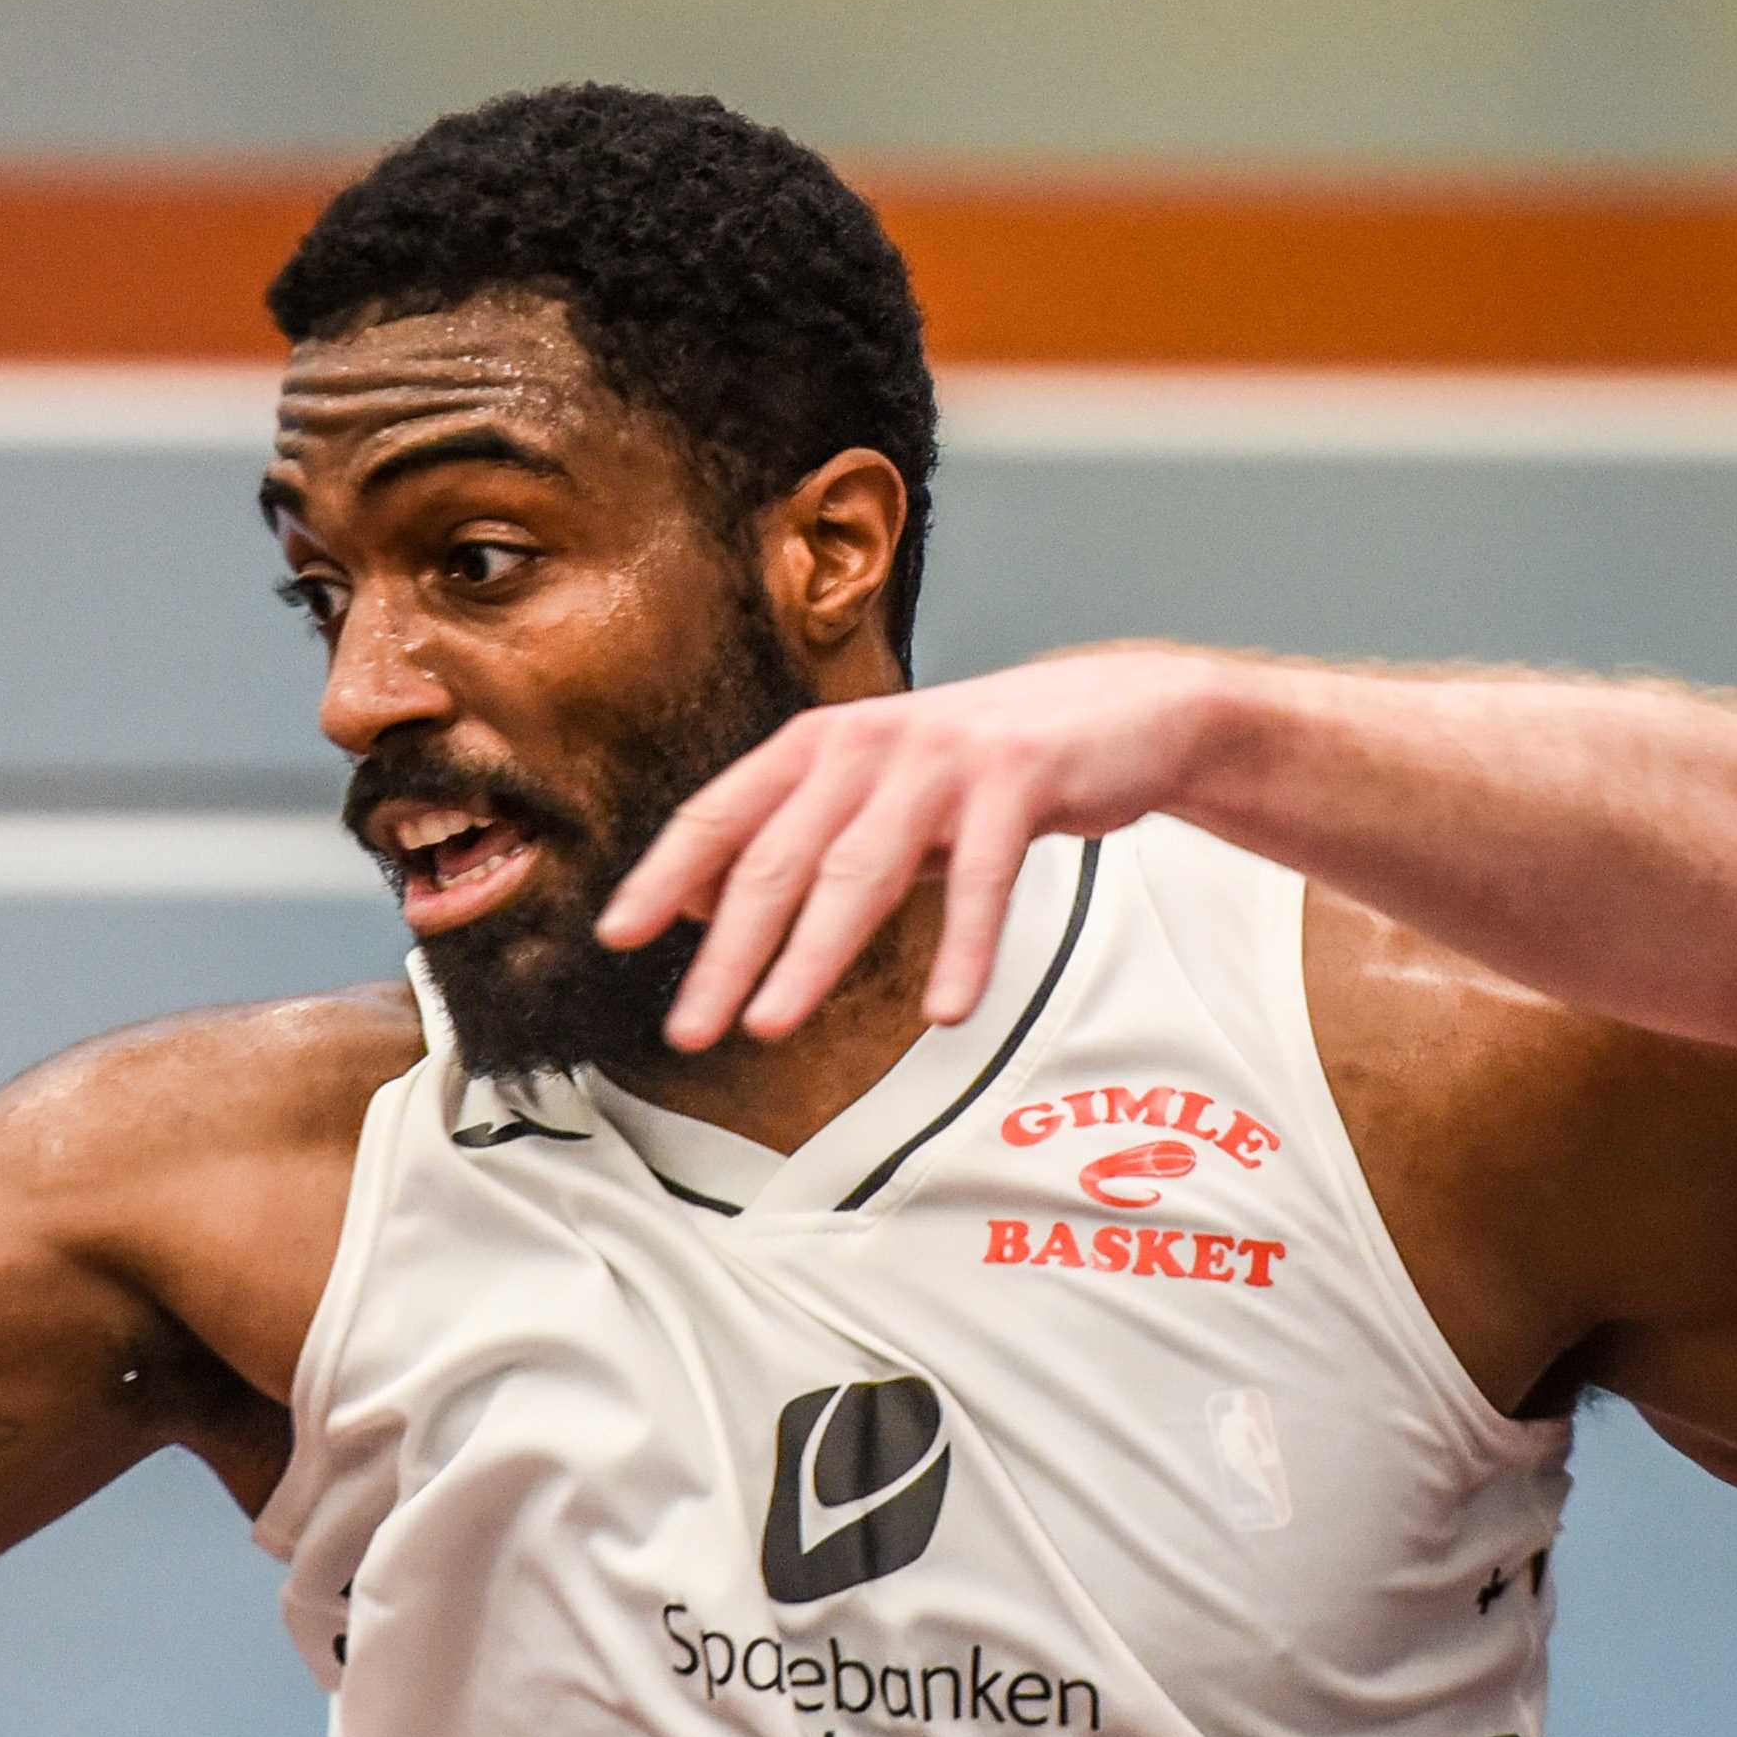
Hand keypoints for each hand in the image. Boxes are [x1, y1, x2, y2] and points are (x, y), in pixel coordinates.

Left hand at [598, 647, 1249, 1050]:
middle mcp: (867, 741)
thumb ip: (804, 840)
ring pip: (859, 870)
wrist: (1118, 711)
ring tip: (773, 1022)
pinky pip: (981, 878)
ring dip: (811, 956)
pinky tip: (946, 1009)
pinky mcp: (1017, 779)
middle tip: (691, 1025)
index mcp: (819, 743)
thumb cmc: (983, 767)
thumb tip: (704, 903)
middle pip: (778, 857)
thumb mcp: (879, 795)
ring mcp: (941, 757)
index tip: (618, 936)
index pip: (720, 813)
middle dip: (728, 951)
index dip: (665, 874)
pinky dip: (962, 948)